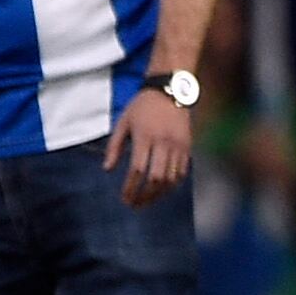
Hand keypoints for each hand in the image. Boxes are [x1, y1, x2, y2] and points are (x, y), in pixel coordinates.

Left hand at [106, 86, 193, 206]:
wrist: (171, 90)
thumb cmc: (142, 106)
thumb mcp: (123, 122)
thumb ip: (114, 147)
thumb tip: (107, 170)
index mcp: (145, 137)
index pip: (137, 170)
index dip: (130, 188)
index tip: (124, 198)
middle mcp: (163, 143)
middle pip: (156, 178)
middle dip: (144, 195)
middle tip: (135, 204)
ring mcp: (178, 146)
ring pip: (171, 178)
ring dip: (158, 194)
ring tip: (148, 201)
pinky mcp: (188, 146)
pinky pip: (182, 172)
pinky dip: (173, 184)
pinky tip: (163, 189)